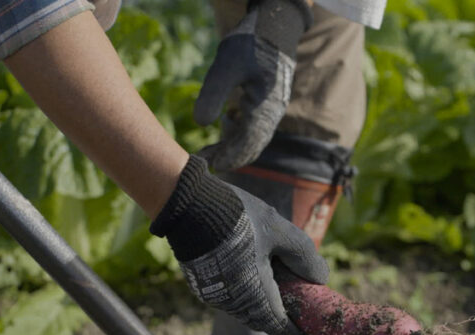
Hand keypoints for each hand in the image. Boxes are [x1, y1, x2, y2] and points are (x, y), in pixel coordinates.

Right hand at [152, 156, 328, 334]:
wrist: (187, 203)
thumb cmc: (237, 216)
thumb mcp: (280, 230)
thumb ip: (304, 256)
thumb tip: (321, 278)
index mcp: (254, 294)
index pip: (279, 327)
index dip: (296, 332)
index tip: (309, 332)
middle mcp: (231, 301)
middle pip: (262, 320)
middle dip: (280, 317)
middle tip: (297, 305)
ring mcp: (213, 294)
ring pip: (244, 309)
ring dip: (262, 304)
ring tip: (279, 286)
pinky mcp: (201, 283)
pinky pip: (230, 297)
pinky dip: (246, 293)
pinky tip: (255, 272)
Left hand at [194, 0, 310, 171]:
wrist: (274, 28)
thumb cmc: (250, 44)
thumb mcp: (226, 65)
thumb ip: (213, 94)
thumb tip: (200, 124)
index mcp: (266, 107)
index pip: (249, 141)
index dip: (230, 155)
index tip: (212, 165)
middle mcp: (273, 113)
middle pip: (253, 145)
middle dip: (231, 157)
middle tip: (207, 163)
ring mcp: (273, 110)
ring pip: (255, 138)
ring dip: (234, 146)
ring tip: (211, 150)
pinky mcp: (269, 104)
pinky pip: (256, 127)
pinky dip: (241, 133)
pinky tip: (227, 124)